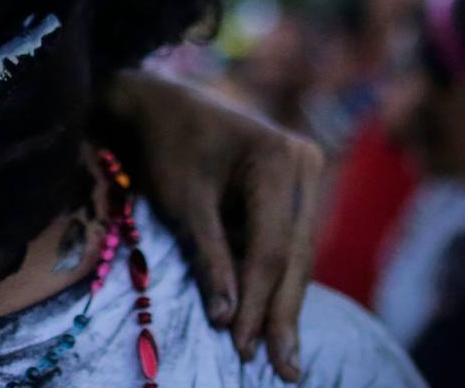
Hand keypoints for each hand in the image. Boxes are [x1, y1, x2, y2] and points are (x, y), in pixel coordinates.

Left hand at [97, 72, 323, 382]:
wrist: (159, 104)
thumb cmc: (165, 146)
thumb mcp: (183, 201)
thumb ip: (209, 257)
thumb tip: (227, 319)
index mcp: (280, 159)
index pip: (272, 248)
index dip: (257, 303)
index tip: (243, 348)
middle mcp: (305, 163)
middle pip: (293, 254)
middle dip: (280, 313)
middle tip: (284, 370)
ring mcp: (305, 173)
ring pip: (295, 252)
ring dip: (282, 302)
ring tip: (281, 357)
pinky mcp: (294, 186)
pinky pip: (287, 239)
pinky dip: (273, 277)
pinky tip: (271, 318)